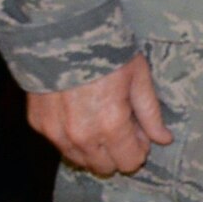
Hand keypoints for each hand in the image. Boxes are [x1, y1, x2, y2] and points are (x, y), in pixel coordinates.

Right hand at [27, 55, 171, 176]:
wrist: (63, 33)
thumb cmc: (108, 53)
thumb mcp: (139, 78)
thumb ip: (150, 114)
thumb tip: (164, 139)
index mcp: (111, 126)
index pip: (128, 162)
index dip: (138, 150)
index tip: (139, 133)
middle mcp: (81, 136)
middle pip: (104, 167)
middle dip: (116, 152)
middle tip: (121, 126)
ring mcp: (56, 133)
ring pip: (79, 160)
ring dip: (93, 148)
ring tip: (99, 119)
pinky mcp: (38, 124)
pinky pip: (59, 144)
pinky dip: (71, 136)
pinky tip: (78, 112)